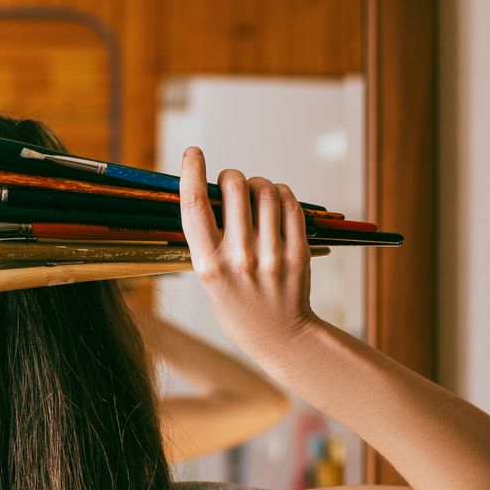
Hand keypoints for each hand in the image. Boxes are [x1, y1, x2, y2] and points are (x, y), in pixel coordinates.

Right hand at [178, 147, 320, 368]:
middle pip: (234, 187)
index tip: (192, 152)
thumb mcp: (208, 277)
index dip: (191, 171)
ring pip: (265, 190)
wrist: (278, 336)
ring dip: (258, 183)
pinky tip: (276, 201)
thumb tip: (208, 189)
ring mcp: (271, 254)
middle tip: (230, 181)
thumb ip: (207, 238)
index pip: (194, 205)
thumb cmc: (235, 304)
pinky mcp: (297, 252)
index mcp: (208, 264)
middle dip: (230, 175)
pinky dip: (281, 194)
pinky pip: (290, 204)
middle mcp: (239, 257)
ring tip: (255, 193)